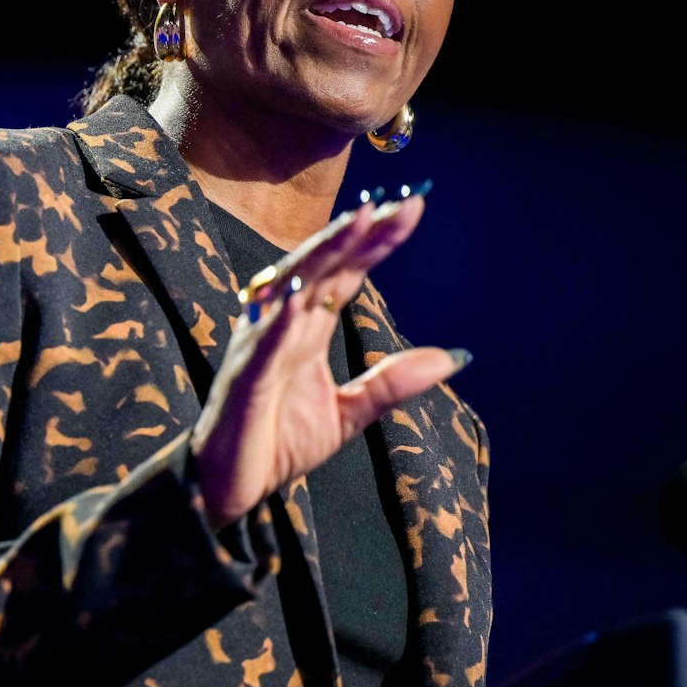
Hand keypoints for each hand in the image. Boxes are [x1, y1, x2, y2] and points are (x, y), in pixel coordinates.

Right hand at [190, 191, 466, 530]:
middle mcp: (281, 324)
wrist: (231, 485)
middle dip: (358, 232)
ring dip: (322, 254)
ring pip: (291, 286)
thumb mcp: (349, 413)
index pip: (347, 272)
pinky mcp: (244, 380)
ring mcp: (259, 347)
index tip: (414, 204)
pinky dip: (276, 318)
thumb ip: (394, 382)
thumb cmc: (278, 441)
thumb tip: (456, 356)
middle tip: (397, 201)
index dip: (377, 239)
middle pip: (323, 266)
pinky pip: (262, 344)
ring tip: (354, 224)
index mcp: (307, 327)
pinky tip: (295, 293)